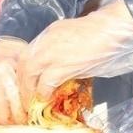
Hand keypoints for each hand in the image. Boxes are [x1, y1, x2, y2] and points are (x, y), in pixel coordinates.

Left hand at [16, 0, 132, 104]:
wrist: (110, 30)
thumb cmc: (96, 32)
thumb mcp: (68, 34)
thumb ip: (55, 46)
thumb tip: (50, 64)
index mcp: (47, 34)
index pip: (25, 54)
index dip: (22, 71)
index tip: (24, 83)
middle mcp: (45, 42)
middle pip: (23, 65)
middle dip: (22, 83)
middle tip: (25, 96)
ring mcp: (52, 53)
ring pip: (29, 74)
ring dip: (29, 90)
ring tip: (32, 102)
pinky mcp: (62, 66)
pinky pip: (45, 83)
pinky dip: (43, 93)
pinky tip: (46, 99)